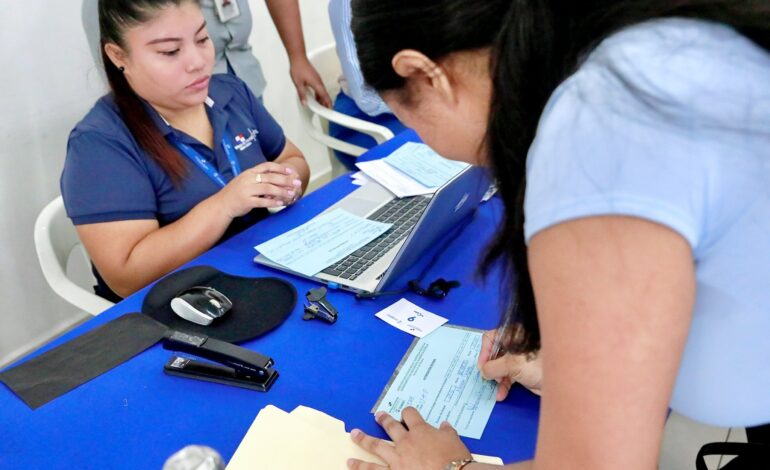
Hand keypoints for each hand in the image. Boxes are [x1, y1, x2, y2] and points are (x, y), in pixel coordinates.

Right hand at [213, 162, 301, 217]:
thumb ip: (257, 178)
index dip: (280, 168)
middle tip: (296, 183)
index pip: (267, 166)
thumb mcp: (244, 181)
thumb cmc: (235, 193)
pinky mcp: (246, 201)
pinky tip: (281, 203)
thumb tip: (275, 177)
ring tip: (292, 194)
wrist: (221, 204)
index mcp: (248, 172)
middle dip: (286, 180)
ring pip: (268, 189)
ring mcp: (247, 190)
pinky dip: (273, 202)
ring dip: (282, 191)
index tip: (290, 171)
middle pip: (271, 177)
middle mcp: (248, 179)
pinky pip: (263, 201)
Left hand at [289, 56, 331, 106]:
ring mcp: (317, 79)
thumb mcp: (298, 83)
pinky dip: (319, 94)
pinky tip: (315, 97)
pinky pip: (319, 88)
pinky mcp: (315, 77)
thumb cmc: (298, 68)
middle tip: (326, 110)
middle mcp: (319, 82)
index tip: (330, 109)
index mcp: (316, 84)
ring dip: (322, 98)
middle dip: (326, 103)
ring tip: (320, 105)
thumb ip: (302, 94)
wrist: (298, 58)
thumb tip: (305, 103)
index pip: (324, 96)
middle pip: (324, 94)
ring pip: (322, 91)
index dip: (328, 103)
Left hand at [348, 408, 470, 469]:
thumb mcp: (454, 441)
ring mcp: (397, 459)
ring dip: (364, 440)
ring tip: (354, 435)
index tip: (405, 412)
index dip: (407, 412)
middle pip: (390, 426)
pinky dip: (362, 467)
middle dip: (383, 420)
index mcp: (420, 431)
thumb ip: (447, 432)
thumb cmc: (454, 458)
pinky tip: (351, 464)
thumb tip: (445, 425)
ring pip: (376, 447)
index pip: (410, 415)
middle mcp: (405, 442)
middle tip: (377, 416)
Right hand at [478, 329, 542, 399]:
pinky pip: (509, 376)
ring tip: (496, 388)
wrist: (560, 380)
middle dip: (490, 367)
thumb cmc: (536, 365)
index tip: (482, 367)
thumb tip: (483, 372)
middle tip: (488, 378)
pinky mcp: (523, 371)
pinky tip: (501, 395)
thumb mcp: (510, 364)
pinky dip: (504, 385)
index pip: (490, 338)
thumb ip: (492, 367)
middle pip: (494, 353)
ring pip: (500, 367)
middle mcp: (514, 344)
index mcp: (512, 334)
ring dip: (496, 379)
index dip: (484, 352)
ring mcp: (519, 358)